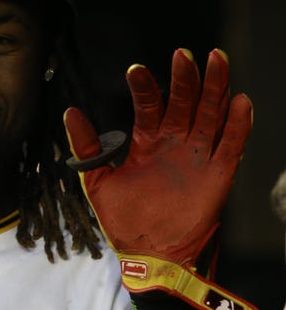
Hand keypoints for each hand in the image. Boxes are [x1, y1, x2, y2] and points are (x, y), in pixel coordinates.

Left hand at [64, 48, 258, 309]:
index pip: (148, 105)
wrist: (149, 255)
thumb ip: (86, 147)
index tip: (135, 69)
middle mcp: (174, 144)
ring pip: (210, 115)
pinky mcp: (218, 175)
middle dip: (185, 78)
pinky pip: (231, 146)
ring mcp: (197, 157)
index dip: (144, 87)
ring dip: (216, 89)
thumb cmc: (123, 219)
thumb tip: (69, 111)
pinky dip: (238, 125)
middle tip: (184, 54)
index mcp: (146, 142)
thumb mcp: (97, 181)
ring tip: (217, 60)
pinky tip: (240, 101)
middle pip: (184, 102)